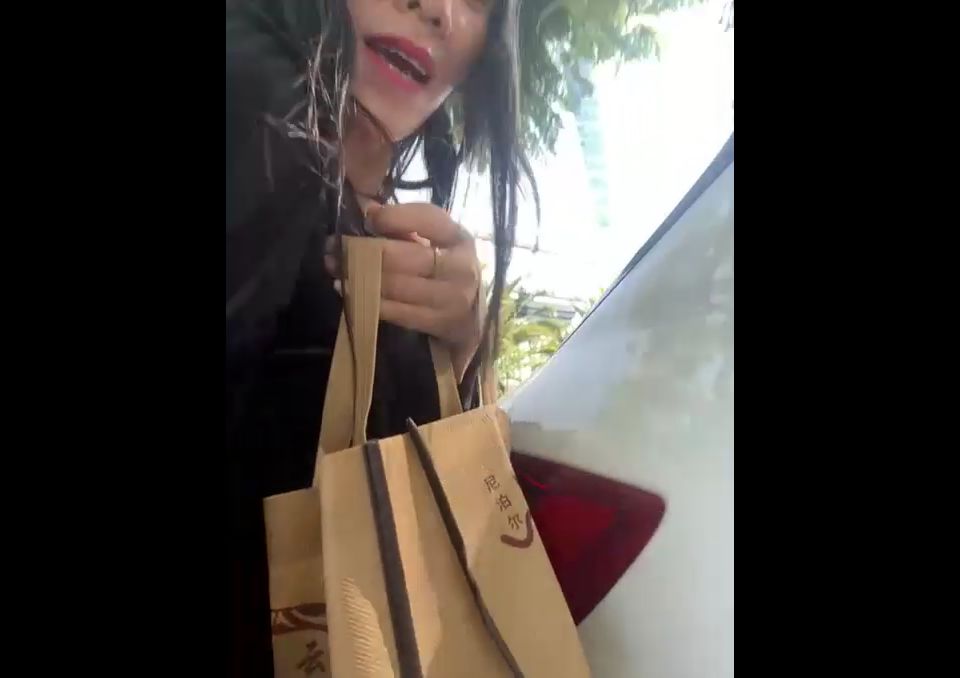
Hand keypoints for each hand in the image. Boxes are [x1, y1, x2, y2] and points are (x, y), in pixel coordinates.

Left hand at [325, 202, 481, 378]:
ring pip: (397, 285)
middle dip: (365, 250)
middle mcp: (460, 268)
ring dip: (360, 277)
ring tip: (336, 268)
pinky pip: (397, 312)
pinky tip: (349, 292)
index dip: (396, 216)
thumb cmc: (445, 272)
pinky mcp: (439, 323)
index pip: (429, 219)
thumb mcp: (436, 244)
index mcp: (460, 239)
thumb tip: (366, 208)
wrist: (471, 318)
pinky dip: (369, 300)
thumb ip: (405, 225)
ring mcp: (452, 299)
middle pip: (407, 256)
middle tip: (335, 246)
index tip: (369, 217)